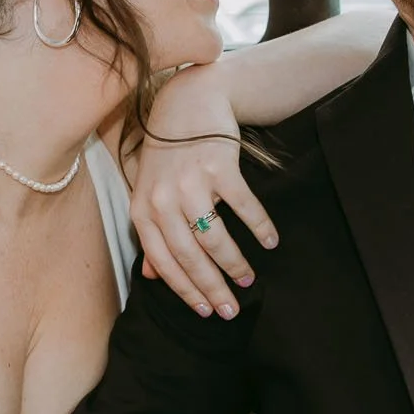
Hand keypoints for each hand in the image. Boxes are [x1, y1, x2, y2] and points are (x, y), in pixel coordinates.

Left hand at [132, 65, 278, 318]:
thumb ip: (150, 233)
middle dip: (212, 288)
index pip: (163, 263)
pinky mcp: (219, 166)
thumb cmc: (168, 153)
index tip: (206, 312)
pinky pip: (243, 206)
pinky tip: (270, 241)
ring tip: (248, 279)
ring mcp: (190, 182)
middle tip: (232, 310)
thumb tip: (150, 276)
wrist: (187, 102)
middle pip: (189, 256)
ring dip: (234, 263)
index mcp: (142, 210)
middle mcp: (162, 199)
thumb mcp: (149, 192)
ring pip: (214, 237)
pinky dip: (259, 226)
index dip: (185, 291)